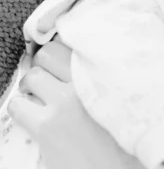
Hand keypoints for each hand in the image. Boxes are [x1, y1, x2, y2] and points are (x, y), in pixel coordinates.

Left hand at [7, 40, 143, 168]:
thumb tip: (96, 60)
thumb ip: (114, 77)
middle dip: (45, 64)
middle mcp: (85, 82)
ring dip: (34, 86)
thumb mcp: (129, 99)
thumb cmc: (128, 137)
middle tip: (52, 78)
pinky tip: (35, 116)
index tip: (63, 58)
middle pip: (48, 53)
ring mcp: (63, 104)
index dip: (64, 49)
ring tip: (43, 98)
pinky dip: (22, 108)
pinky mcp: (46, 128)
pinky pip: (18, 105)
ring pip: (32, 76)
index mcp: (108, 73)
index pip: (73, 42)